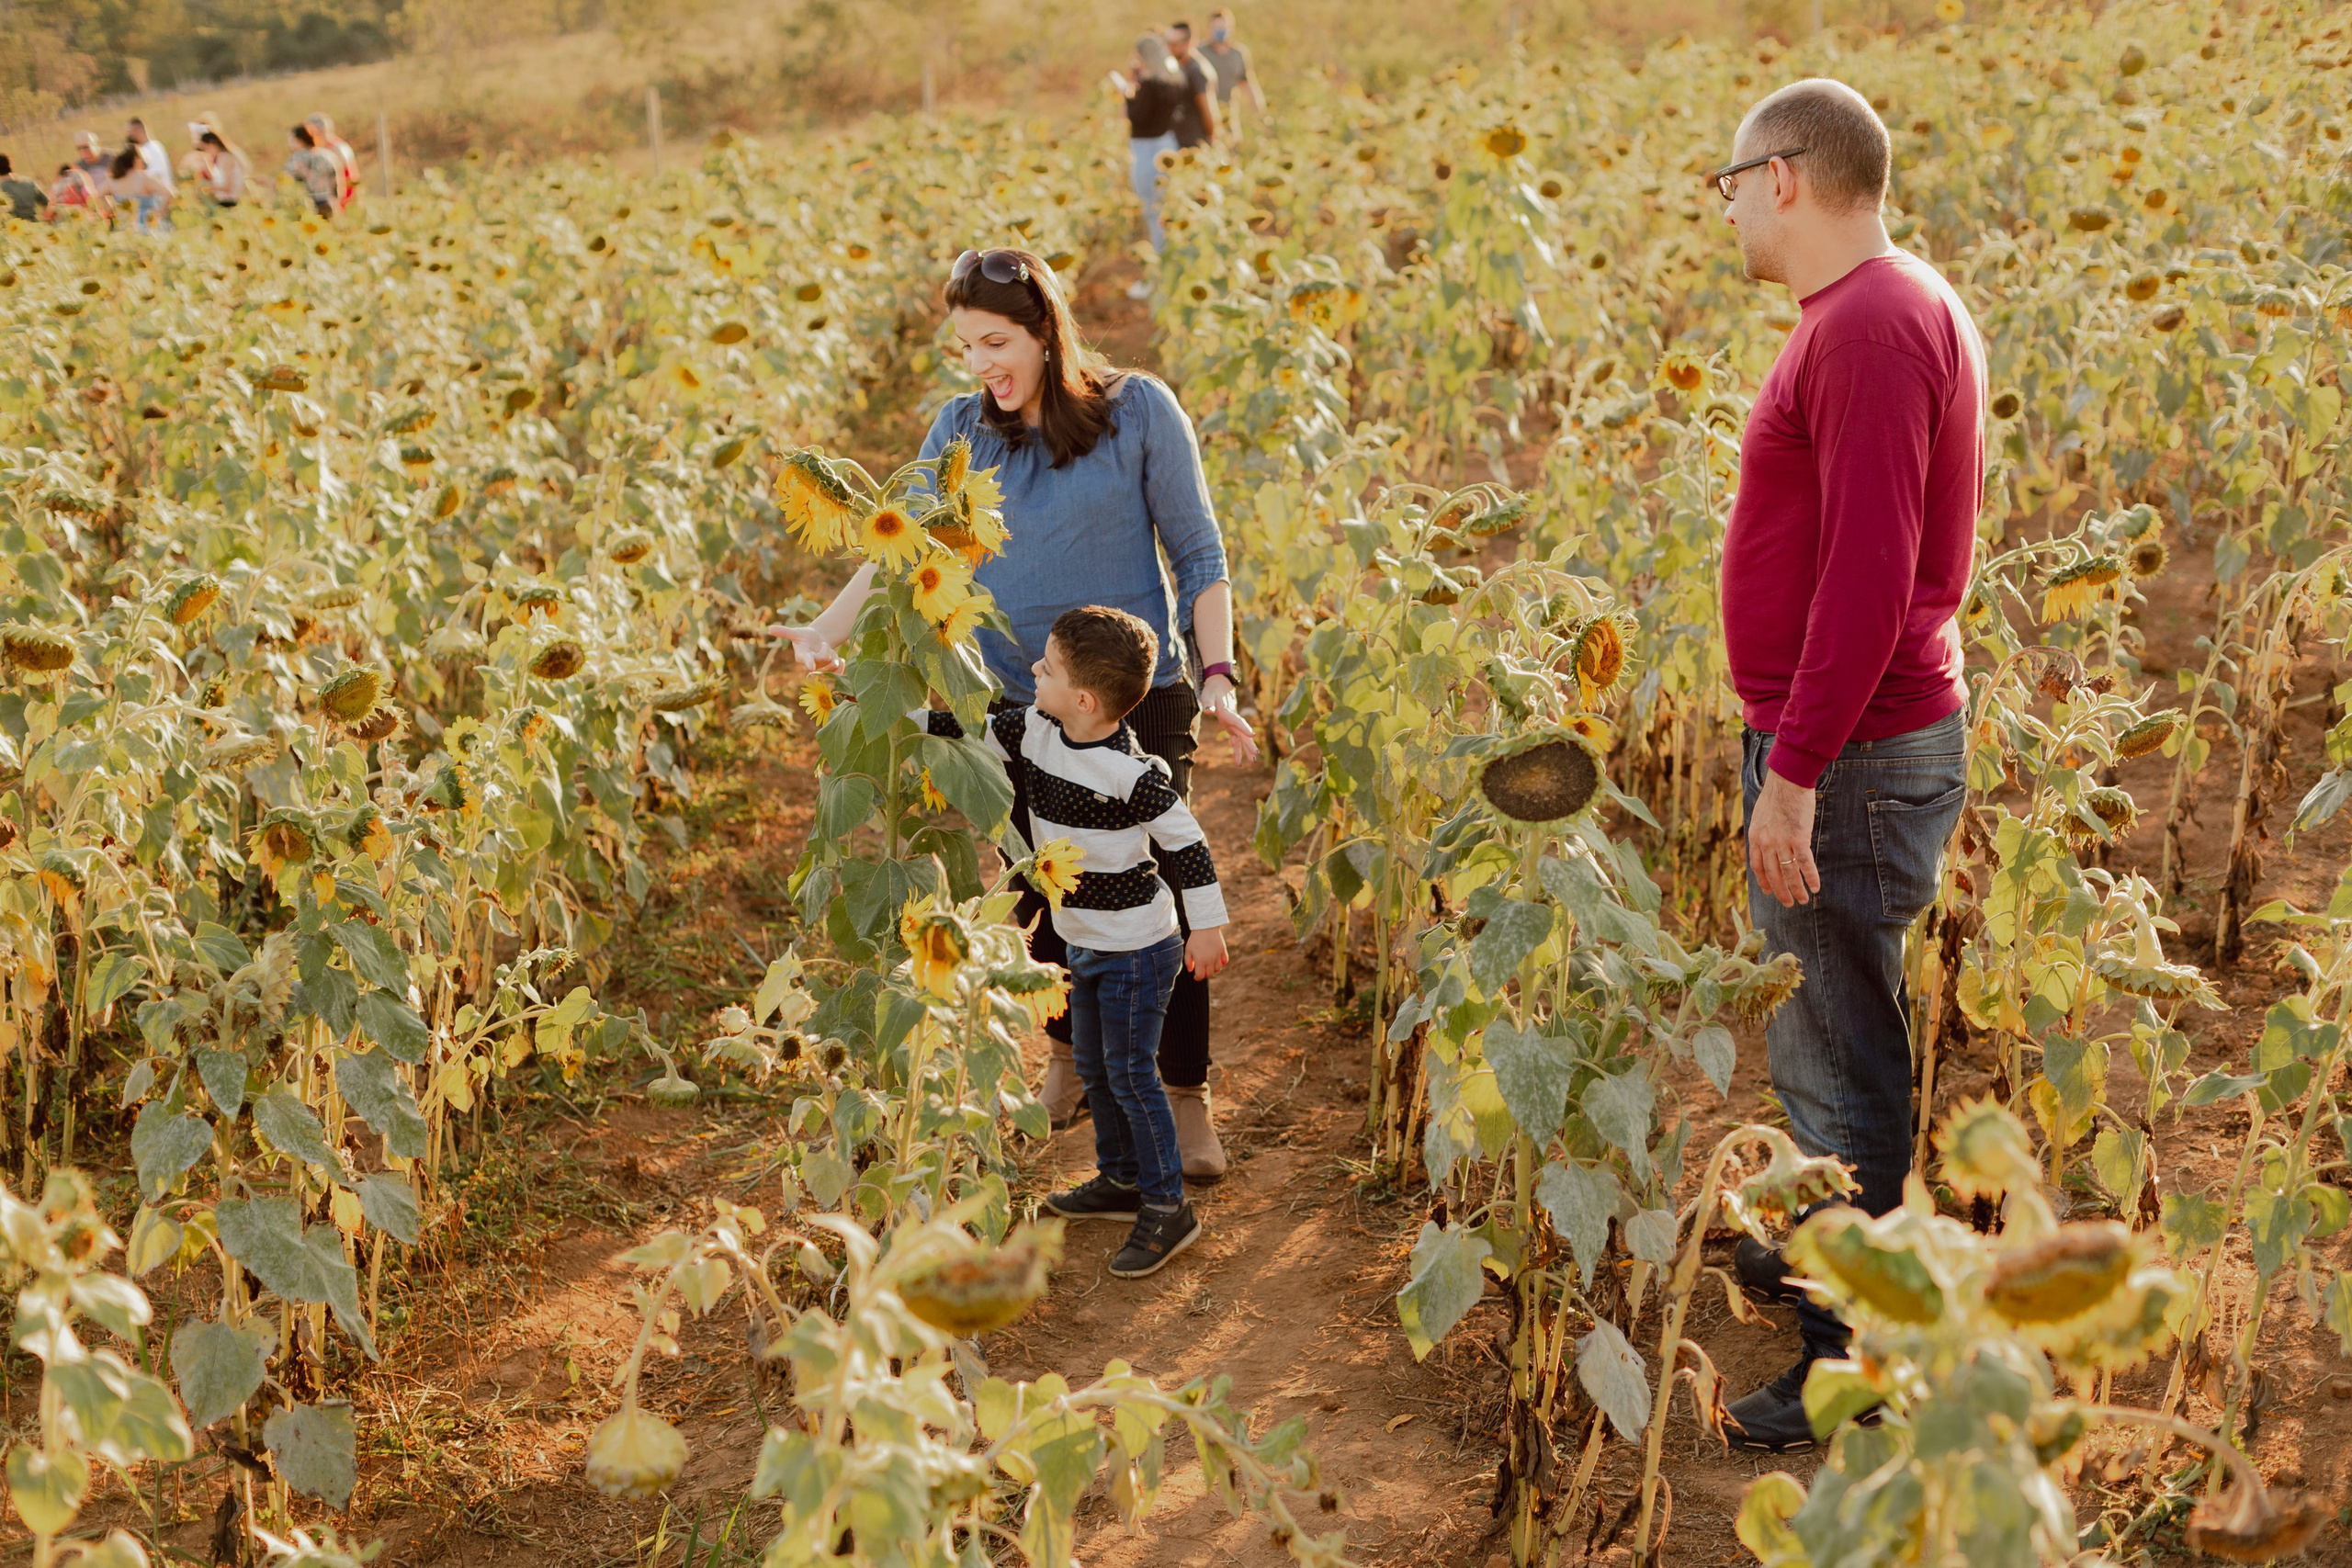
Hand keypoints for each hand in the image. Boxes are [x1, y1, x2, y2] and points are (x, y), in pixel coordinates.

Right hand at [767, 624, 842, 673]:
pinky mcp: (831, 672)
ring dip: (833, 654)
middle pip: (824, 659)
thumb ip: (784, 632)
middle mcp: (811, 666)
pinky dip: (841, 662)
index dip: (808, 662)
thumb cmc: (805, 637)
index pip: (805, 660)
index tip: (811, 666)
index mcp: (802, 657)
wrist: (817, 642)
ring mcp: (822, 670)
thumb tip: (769, 629)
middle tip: (822, 644)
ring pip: (833, 663)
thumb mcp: (796, 633)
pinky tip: (837, 658)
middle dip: (826, 649)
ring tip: (827, 650)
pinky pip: (840, 669)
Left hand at [1185, 926, 1228, 979]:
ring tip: (1209, 966)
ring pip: (1218, 969)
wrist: (1205, 927)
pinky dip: (1222, 963)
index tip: (1196, 977)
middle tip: (1202, 971)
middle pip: (1210, 974)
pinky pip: (1225, 961)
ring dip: (1213, 970)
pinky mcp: (1223, 951)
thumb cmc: (1195, 939)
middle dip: (1205, 975)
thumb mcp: (1188, 950)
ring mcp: (1218, 956)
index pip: (1201, 976)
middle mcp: (1210, 960)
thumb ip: (1188, 962)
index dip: (1197, 978)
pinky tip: (1217, 961)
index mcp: (1200, 961)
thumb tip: (1191, 971)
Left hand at [1200, 674, 1258, 765]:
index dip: (1244, 728)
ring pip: (1242, 738)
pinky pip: (1235, 741)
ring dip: (1247, 749)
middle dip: (1249, 743)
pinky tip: (1239, 763)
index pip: (1237, 721)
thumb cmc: (1212, 691)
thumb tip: (1208, 711)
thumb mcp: (1208, 695)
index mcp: (1228, 712)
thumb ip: (1208, 703)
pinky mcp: (1231, 728)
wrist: (1220, 687)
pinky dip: (1237, 751)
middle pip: (1243, 733)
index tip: (1252, 735)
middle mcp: (1233, 719)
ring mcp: (1233, 724)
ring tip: (1254, 761)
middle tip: (1256, 753)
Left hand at [1746, 768, 1819, 907]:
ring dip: (1796, 889)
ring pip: (1788, 873)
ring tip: (1803, 900)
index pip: (1756, 866)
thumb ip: (1764, 832)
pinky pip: (1804, 864)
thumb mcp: (1761, 816)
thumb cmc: (1777, 795)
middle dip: (1780, 892)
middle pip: (1772, 874)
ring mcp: (1781, 842)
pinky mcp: (1798, 838)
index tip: (1768, 891)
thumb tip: (1770, 843)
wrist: (1787, 780)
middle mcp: (1766, 843)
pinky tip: (1816, 887)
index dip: (1763, 881)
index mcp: (1755, 837)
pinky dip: (1811, 877)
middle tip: (1788, 903)